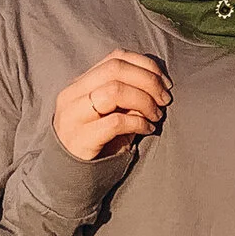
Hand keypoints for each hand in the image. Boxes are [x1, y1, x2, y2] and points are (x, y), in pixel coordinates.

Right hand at [52, 50, 171, 161]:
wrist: (69, 177)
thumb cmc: (97, 142)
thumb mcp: (109, 113)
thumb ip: (126, 96)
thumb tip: (157, 85)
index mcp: (80, 83)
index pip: (115, 57)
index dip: (145, 65)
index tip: (165, 82)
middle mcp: (72, 95)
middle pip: (115, 70)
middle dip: (148, 81)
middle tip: (165, 99)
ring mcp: (73, 115)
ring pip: (114, 91)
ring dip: (144, 100)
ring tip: (157, 115)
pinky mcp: (80, 138)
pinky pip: (115, 121)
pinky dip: (138, 122)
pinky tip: (148, 129)